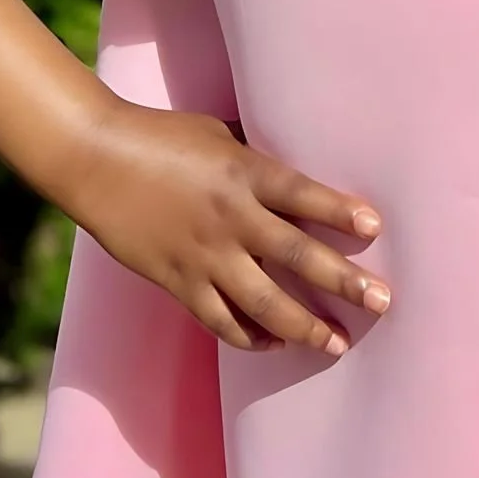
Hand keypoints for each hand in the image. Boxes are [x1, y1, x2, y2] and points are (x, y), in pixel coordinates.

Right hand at [67, 99, 390, 355]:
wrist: (96, 160)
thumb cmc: (160, 136)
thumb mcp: (218, 134)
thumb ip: (255, 159)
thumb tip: (295, 172)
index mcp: (243, 171)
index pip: (303, 194)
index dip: (340, 211)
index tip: (375, 228)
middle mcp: (230, 216)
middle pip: (297, 255)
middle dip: (344, 282)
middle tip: (382, 302)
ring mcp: (204, 254)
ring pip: (264, 302)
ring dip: (305, 326)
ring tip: (336, 342)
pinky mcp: (178, 281)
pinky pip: (221, 320)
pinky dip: (250, 337)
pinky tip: (275, 343)